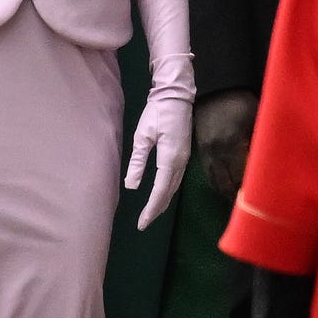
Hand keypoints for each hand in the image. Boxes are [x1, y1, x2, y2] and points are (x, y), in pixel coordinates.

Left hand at [125, 93, 191, 230]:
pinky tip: (161, 192)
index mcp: (170, 159)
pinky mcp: (185, 153)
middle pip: (169, 192)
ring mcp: (185, 158)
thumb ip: (138, 162)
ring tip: (151, 212)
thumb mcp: (143, 136)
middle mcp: (181, 162)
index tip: (142, 223)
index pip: (160, 191)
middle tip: (144, 222)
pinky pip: (176, 178)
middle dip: (157, 208)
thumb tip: (132, 186)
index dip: (151, 209)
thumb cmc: (157, 112)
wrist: (176, 94)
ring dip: (163, 200)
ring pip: (174, 186)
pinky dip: (168, 189)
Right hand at [194, 88, 257, 200]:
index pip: (244, 176)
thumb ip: (264, 141)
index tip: (266, 202)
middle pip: (229, 185)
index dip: (253, 191)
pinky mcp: (201, 152)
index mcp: (232, 143)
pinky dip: (220, 187)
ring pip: (217, 184)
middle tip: (257, 208)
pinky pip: (210, 177)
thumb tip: (277, 164)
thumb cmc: (241, 101)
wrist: (215, 87)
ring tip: (244, 205)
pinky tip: (230, 191)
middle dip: (242, 198)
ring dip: (230, 195)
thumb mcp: (258, 117)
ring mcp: (207, 153)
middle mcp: (217, 152)